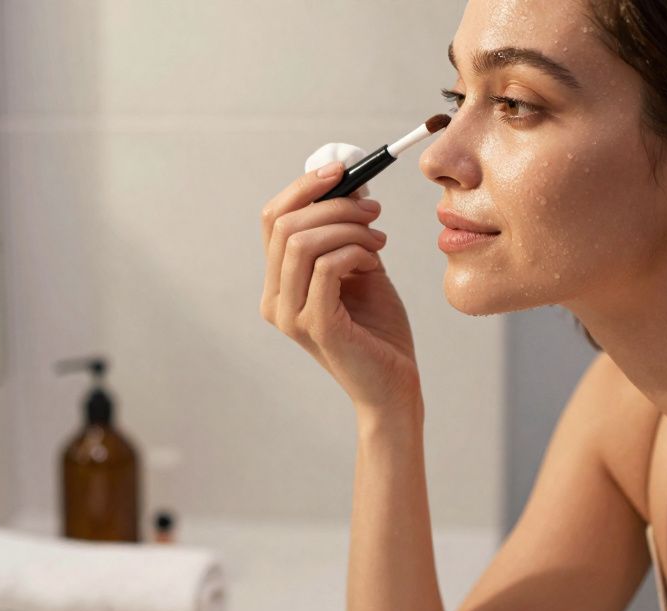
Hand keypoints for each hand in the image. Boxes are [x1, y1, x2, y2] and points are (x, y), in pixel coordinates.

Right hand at [259, 162, 421, 413]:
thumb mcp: (361, 267)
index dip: (304, 187)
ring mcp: (290, 316)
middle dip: (334, 205)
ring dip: (348, 228)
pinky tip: (374, 262)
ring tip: (378, 240)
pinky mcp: (315, 326)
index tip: (343, 170)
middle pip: (284, 225)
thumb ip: (348, 230)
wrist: (394, 385)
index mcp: (278, 284)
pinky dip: (354, 252)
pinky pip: (326, 267)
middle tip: (374, 211)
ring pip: (302, 242)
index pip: (272, 219)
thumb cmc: (378, 329)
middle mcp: (274, 300)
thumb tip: (351, 180)